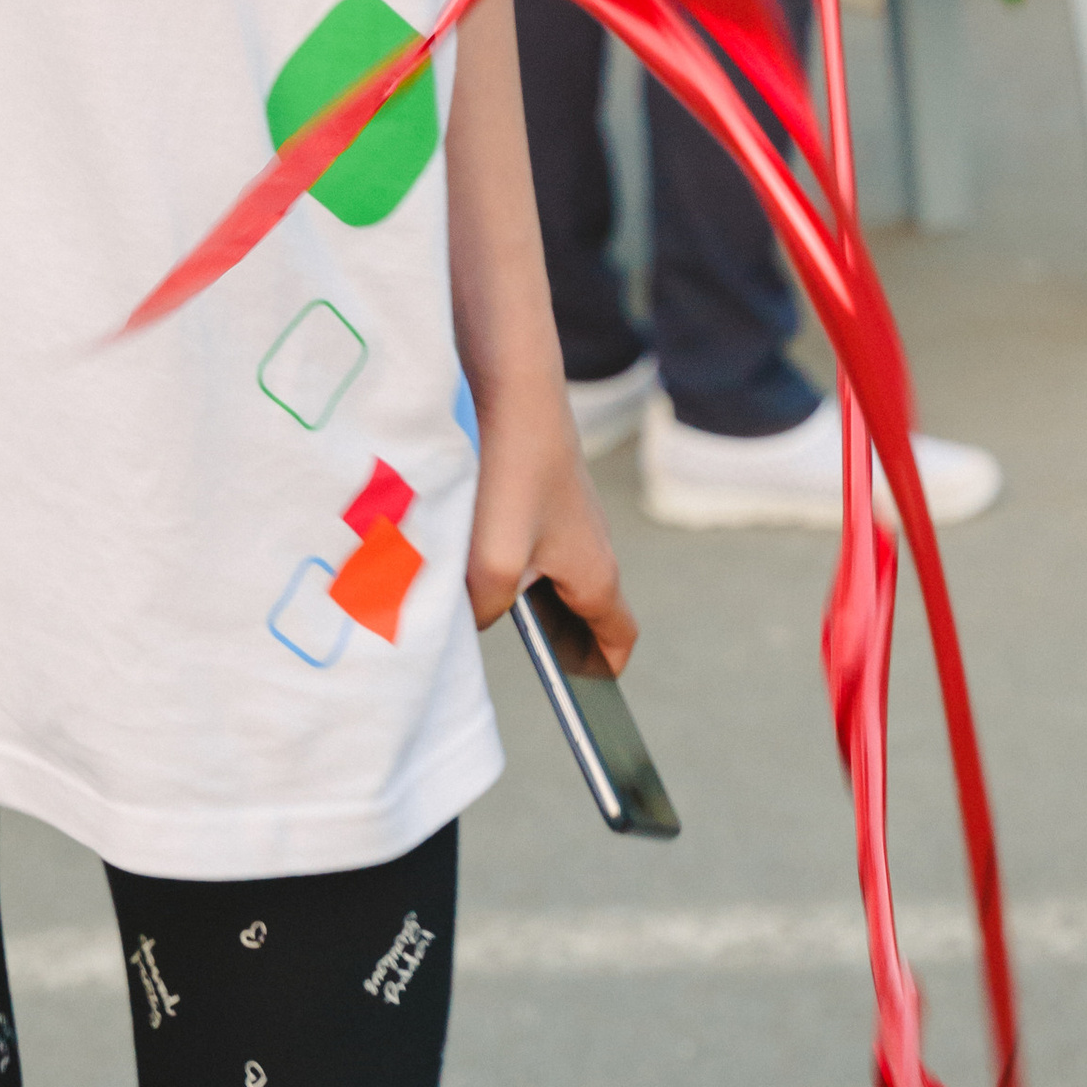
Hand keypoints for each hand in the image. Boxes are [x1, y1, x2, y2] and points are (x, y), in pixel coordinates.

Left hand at [463, 366, 636, 664]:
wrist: (516, 388)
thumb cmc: (515, 473)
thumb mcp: (494, 562)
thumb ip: (487, 611)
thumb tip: (477, 620)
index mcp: (597, 576)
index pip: (619, 640)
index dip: (603, 672)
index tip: (582, 698)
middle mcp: (593, 549)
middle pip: (583, 615)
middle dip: (554, 640)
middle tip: (513, 655)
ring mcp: (571, 519)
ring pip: (552, 578)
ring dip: (522, 596)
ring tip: (477, 604)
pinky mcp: (546, 494)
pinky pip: (533, 545)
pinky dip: (509, 559)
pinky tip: (467, 552)